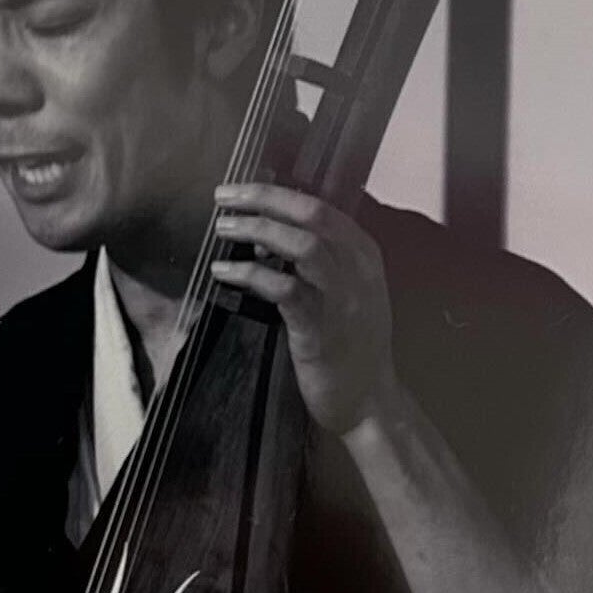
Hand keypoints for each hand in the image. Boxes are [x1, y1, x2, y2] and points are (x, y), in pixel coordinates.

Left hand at [211, 182, 398, 436]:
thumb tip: (266, 234)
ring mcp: (341, 298)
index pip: (320, 207)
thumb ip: (316, 262)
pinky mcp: (319, 328)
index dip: (277, 193)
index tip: (242, 190)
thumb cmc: (352, 347)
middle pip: (311, 214)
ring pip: (301, 244)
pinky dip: (250, 274)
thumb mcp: (346, 293)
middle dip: (263, 198)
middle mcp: (357, 269)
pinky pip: (283, 289)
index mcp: (364, 255)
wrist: (369, 402)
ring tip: (223, 228)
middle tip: (223, 196)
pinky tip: (224, 272)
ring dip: (257, 229)